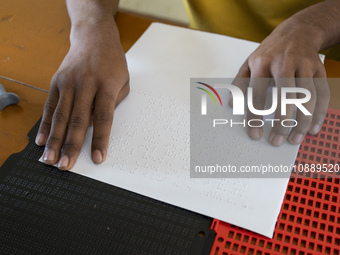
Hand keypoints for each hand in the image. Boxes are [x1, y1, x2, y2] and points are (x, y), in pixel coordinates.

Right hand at [35, 17, 128, 169]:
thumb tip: (96, 127)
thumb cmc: (113, 62)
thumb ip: (113, 105)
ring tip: (49, 159)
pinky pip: (50, 106)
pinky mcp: (56, 81)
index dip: (100, 140)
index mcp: (107, 86)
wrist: (94, 37)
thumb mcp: (124, 81)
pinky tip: (41, 140)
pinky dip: (45, 125)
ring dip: (54, 140)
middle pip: (78, 120)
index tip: (98, 158)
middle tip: (66, 165)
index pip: (103, 118)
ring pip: (61, 116)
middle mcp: (86, 84)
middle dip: (72, 145)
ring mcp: (69, 82)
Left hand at [231, 14, 329, 145]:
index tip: (255, 134)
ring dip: (301, 122)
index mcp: (262, 63)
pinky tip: (313, 128)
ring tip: (294, 139)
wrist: (298, 31)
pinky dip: (319, 113)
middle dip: (281, 122)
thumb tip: (231, 105)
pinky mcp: (318, 69)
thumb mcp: (249, 63)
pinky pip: (322, 94)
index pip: (257, 94)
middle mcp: (283, 63)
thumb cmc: (270, 52)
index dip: (255, 116)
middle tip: (277, 141)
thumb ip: (240, 83)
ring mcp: (303, 66)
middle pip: (284, 96)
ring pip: (306, 97)